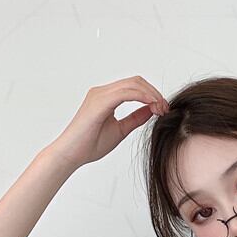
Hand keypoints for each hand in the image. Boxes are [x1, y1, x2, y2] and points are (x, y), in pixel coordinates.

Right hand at [47, 76, 168, 169]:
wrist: (71, 154)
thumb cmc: (90, 145)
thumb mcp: (121, 130)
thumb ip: (135, 118)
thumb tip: (151, 110)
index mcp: (106, 97)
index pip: (134, 86)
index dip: (152, 94)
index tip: (163, 109)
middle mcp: (102, 92)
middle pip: (136, 81)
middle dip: (154, 93)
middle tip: (165, 109)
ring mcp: (99, 95)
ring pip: (133, 84)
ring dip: (151, 95)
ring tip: (161, 109)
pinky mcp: (99, 102)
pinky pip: (125, 93)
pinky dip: (142, 97)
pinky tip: (152, 106)